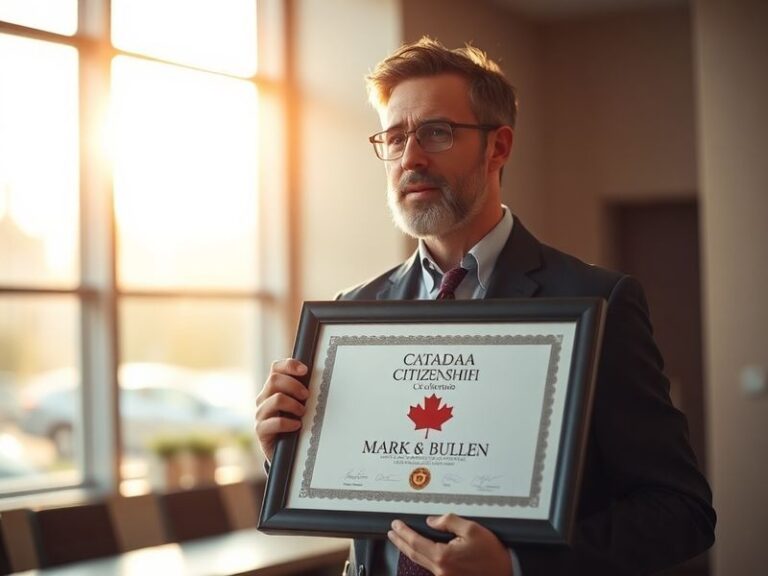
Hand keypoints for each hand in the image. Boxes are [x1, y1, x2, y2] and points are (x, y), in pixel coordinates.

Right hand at [254, 358, 308, 462]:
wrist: (283, 452)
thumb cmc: (293, 423)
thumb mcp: (298, 404)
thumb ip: (302, 391)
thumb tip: (318, 378)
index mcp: (272, 388)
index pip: (276, 368)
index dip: (289, 365)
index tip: (305, 370)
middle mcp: (264, 398)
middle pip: (274, 380)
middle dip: (294, 385)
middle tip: (307, 395)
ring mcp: (260, 414)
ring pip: (276, 399)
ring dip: (294, 404)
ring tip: (302, 413)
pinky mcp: (261, 430)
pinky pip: (275, 422)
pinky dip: (289, 423)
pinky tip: (297, 425)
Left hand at [388, 514, 512, 575]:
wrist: (506, 572)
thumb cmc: (491, 553)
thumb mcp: (472, 529)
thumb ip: (449, 521)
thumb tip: (431, 521)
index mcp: (443, 556)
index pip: (415, 542)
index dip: (403, 532)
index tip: (396, 524)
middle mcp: (440, 569)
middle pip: (413, 554)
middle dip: (400, 541)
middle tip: (392, 532)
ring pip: (420, 561)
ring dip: (408, 549)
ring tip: (400, 539)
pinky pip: (429, 566)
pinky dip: (420, 556)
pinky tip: (419, 550)